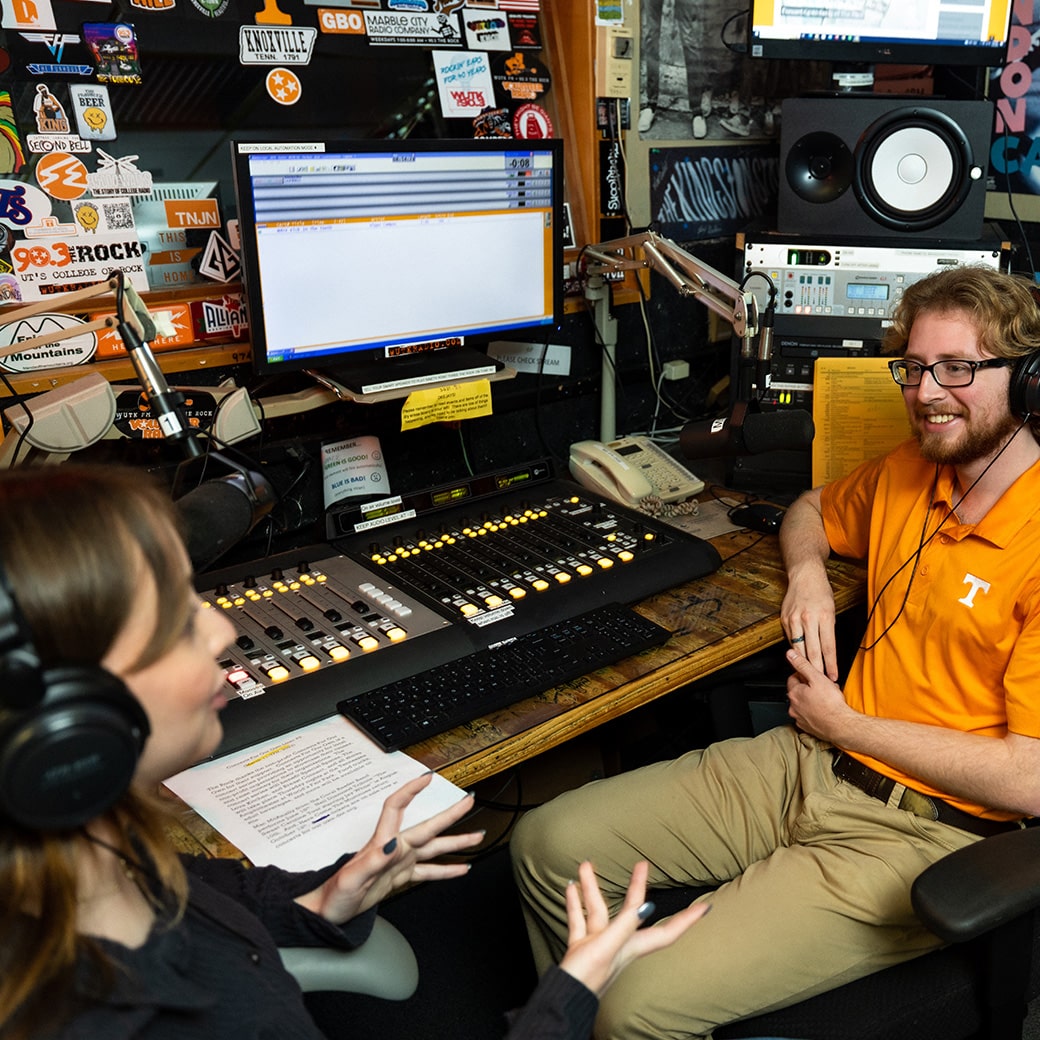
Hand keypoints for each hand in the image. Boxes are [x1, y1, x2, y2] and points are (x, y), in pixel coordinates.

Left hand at [295, 772, 480, 923]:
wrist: (327, 912)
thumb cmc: (334, 895)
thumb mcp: (351, 879)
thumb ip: (373, 861)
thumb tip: (393, 844)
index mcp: (382, 843)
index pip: (398, 807)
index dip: (412, 790)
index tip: (428, 777)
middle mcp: (394, 848)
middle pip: (427, 826)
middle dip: (450, 814)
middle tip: (469, 802)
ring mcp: (398, 862)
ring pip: (434, 848)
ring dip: (456, 842)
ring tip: (476, 836)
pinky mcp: (399, 877)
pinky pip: (428, 871)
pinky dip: (446, 869)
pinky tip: (461, 868)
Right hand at [557, 860, 710, 996]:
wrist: (562, 998)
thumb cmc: (586, 978)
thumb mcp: (608, 948)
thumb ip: (625, 926)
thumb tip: (648, 906)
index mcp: (632, 947)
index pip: (667, 932)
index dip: (687, 920)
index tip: (705, 907)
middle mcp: (619, 944)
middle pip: (632, 910)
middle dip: (636, 887)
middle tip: (642, 865)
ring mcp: (600, 944)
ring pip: (598, 910)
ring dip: (592, 889)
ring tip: (585, 866)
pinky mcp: (582, 946)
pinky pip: (580, 919)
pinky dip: (575, 904)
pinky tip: (571, 888)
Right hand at [780, 567, 838, 679]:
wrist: (805, 576)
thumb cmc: (820, 591)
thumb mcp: (832, 609)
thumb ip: (829, 629)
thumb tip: (828, 648)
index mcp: (824, 617)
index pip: (828, 647)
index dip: (831, 664)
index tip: (833, 675)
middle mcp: (808, 619)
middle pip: (813, 651)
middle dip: (817, 669)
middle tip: (820, 681)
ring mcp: (794, 620)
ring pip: (798, 648)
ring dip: (803, 663)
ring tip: (807, 674)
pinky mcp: (785, 619)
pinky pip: (790, 639)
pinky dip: (795, 650)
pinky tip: (798, 657)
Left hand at [785, 645, 855, 741]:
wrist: (841, 726)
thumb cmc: (831, 704)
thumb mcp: (817, 678)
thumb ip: (802, 665)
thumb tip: (790, 654)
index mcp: (794, 693)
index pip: (793, 678)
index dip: (805, 675)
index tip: (814, 677)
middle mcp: (793, 707)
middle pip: (798, 692)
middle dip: (809, 688)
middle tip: (822, 688)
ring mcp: (799, 718)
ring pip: (803, 704)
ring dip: (811, 701)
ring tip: (825, 700)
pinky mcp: (807, 727)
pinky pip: (808, 716)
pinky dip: (814, 712)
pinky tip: (824, 711)